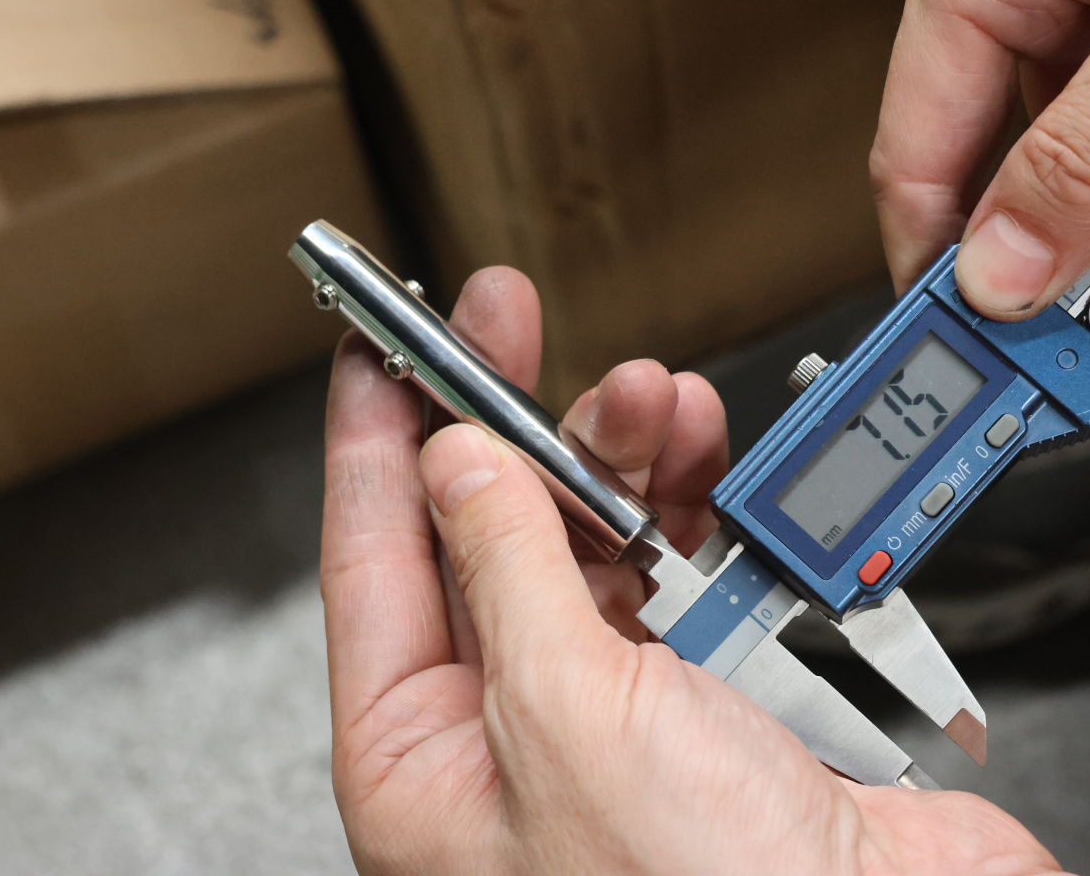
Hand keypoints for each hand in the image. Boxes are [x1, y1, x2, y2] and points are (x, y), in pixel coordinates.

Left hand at [321, 265, 1069, 874]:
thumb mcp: (568, 717)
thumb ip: (508, 570)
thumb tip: (461, 465)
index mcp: (428, 764)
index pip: (371, 566)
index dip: (373, 443)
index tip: (376, 351)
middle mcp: (513, 738)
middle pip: (484, 536)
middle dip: (507, 425)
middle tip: (503, 325)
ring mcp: (618, 715)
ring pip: (592, 541)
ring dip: (615, 454)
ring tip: (644, 396)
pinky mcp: (718, 697)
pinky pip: (684, 568)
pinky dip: (694, 504)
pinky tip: (700, 457)